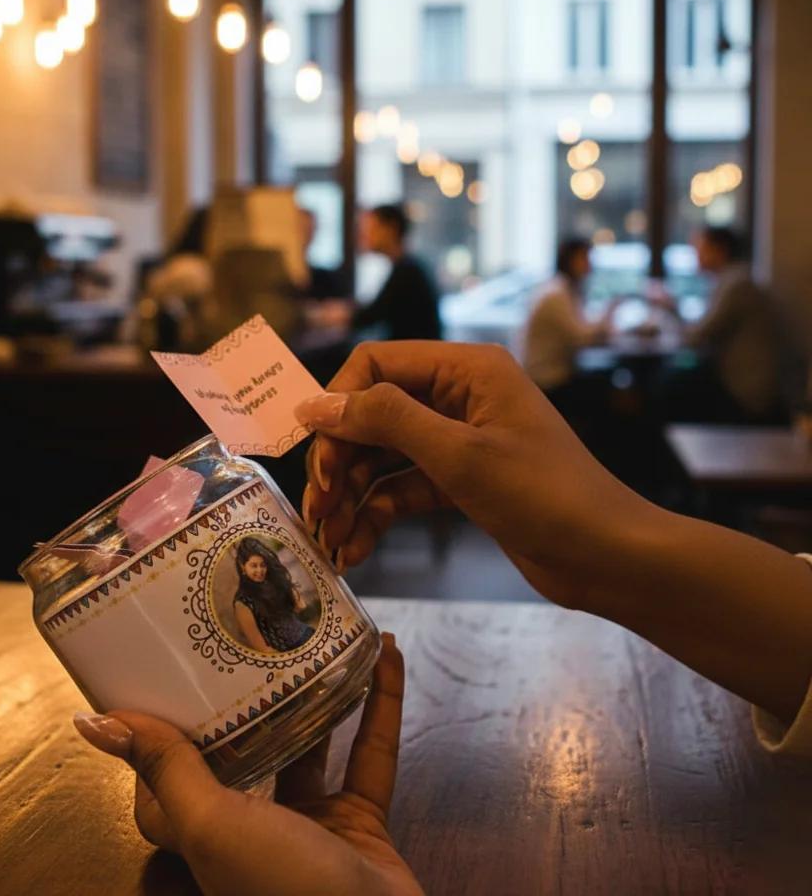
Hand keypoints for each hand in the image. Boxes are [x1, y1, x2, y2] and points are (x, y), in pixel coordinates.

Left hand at [73, 635, 423, 895]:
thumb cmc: (283, 889)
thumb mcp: (213, 825)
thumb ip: (166, 769)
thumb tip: (94, 723)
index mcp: (206, 836)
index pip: (164, 786)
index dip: (157, 740)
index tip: (157, 679)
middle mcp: (253, 831)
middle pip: (243, 753)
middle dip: (248, 700)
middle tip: (250, 637)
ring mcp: (311, 827)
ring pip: (312, 745)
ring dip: (319, 693)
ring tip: (317, 637)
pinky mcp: (363, 823)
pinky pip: (372, 752)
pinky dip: (381, 704)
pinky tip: (385, 656)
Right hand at [296, 342, 811, 726]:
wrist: (608, 557)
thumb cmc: (543, 495)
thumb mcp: (458, 454)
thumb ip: (385, 420)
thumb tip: (315, 404)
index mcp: (464, 369)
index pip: (376, 365)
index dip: (338, 404)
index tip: (315, 454)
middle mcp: (457, 396)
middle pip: (373, 415)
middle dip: (341, 461)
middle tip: (317, 507)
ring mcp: (458, 440)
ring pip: (383, 457)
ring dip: (352, 497)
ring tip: (329, 540)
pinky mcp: (460, 481)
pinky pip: (403, 488)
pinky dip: (378, 516)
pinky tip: (355, 549)